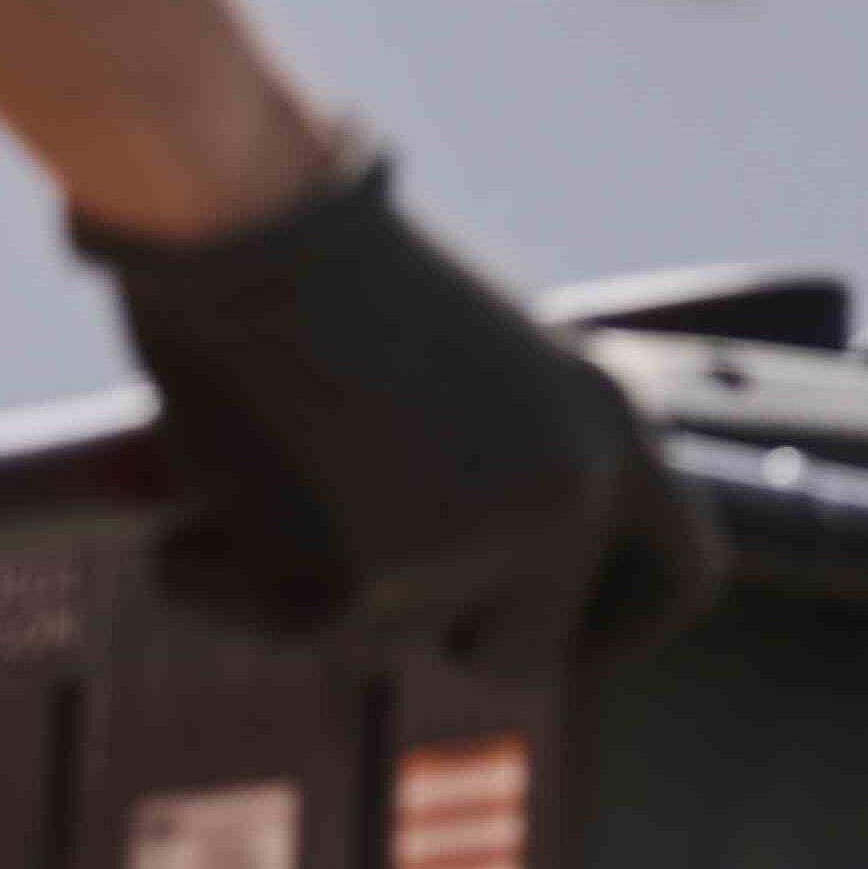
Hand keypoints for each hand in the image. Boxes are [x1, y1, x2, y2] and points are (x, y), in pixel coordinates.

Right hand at [80, 146, 712, 673]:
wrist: (240, 214)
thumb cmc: (317, 262)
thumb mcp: (467, 362)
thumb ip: (502, 468)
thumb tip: (476, 594)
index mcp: (611, 422)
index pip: (686, 572)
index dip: (625, 632)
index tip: (569, 654)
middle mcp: (571, 489)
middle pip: (525, 651)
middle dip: (437, 634)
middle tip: (353, 569)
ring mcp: (484, 540)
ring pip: (394, 646)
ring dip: (310, 592)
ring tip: (249, 484)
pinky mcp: (378, 575)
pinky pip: (290, 632)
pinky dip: (217, 585)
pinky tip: (181, 520)